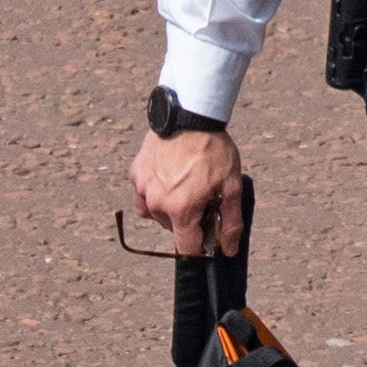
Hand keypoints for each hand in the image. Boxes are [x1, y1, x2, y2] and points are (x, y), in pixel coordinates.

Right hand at [131, 126, 249, 254]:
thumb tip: (229, 250)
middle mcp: (157, 204)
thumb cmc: (213, 150)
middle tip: (203, 197)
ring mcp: (143, 189)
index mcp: (181, 210)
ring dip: (170, 207)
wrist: (190, 117)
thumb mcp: (231, 186)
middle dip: (189, 220)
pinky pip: (143, 196)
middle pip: (173, 228)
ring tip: (186, 183)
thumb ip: (230, 222)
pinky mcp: (136, 174)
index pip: (186, 248)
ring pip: (156, 213)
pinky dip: (155, 193)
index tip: (208, 232)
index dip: (200, 246)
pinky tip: (169, 177)